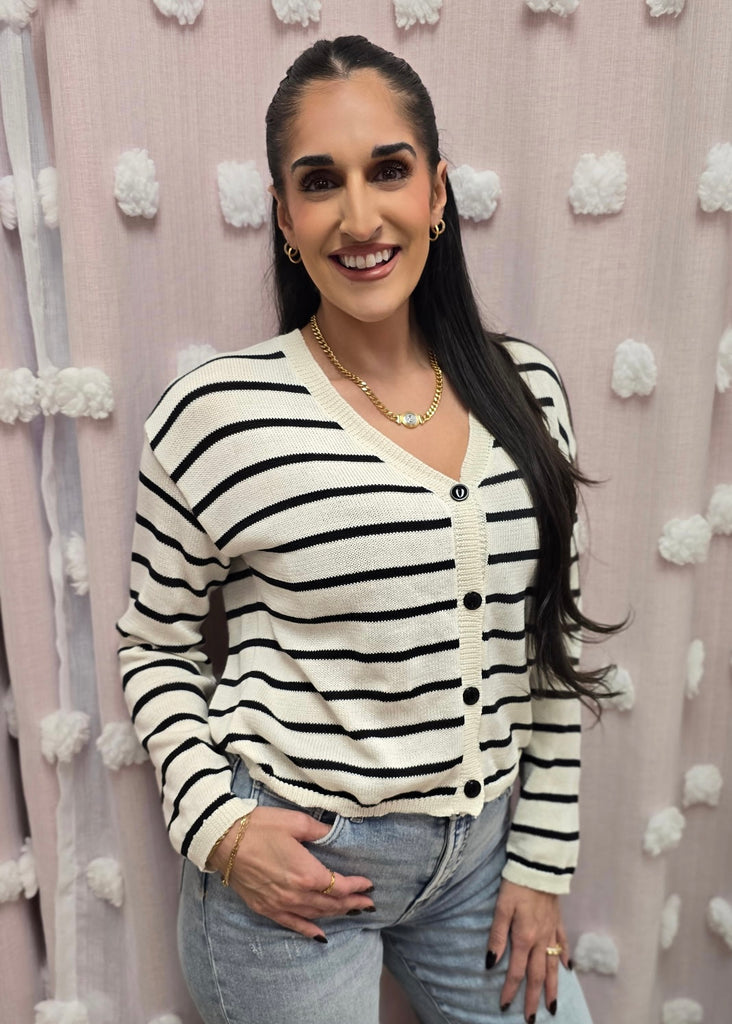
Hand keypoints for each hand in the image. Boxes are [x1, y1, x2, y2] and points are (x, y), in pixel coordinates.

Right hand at [208, 806, 374, 941]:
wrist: (223, 840)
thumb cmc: (259, 827)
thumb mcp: (295, 822)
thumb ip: (319, 831)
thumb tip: (334, 834)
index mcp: (306, 872)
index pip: (339, 885)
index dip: (357, 886)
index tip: (369, 884)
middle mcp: (296, 894)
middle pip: (331, 904)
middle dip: (352, 903)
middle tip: (369, 903)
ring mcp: (280, 904)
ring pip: (316, 915)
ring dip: (336, 914)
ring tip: (352, 912)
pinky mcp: (266, 908)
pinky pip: (293, 924)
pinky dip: (309, 931)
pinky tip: (321, 936)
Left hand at [485, 879, 570, 1021]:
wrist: (539, 866)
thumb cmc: (516, 884)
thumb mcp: (501, 907)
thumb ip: (497, 935)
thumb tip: (491, 963)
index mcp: (524, 937)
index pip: (517, 971)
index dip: (510, 989)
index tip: (505, 1006)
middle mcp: (541, 939)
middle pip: (538, 975)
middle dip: (534, 998)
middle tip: (532, 1018)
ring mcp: (552, 931)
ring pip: (553, 966)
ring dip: (552, 987)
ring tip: (552, 1005)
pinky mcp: (558, 921)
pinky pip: (563, 944)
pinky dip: (565, 958)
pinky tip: (567, 969)